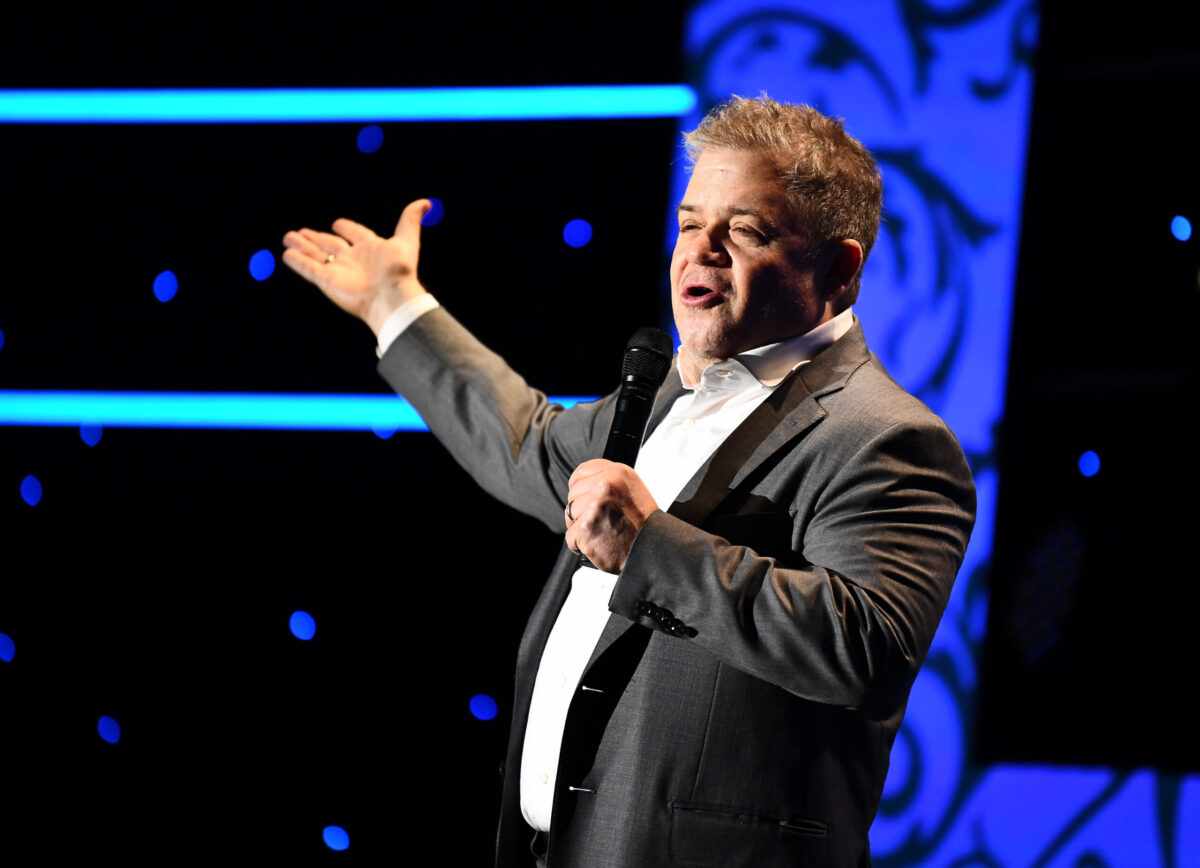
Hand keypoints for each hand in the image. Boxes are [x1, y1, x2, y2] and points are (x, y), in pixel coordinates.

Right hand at [282, 199, 431, 336]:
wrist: (391, 296)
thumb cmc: (400, 270)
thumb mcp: (407, 240)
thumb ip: (410, 219)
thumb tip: (427, 202)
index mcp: (371, 248)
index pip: (356, 235)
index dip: (347, 228)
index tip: (337, 223)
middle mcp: (353, 259)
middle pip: (330, 245)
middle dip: (316, 238)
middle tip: (301, 231)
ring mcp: (339, 271)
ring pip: (316, 255)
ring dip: (302, 246)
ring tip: (288, 236)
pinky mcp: (327, 281)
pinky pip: (308, 268)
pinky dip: (297, 261)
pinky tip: (286, 253)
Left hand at [564, 459, 657, 573]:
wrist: (650, 549)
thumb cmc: (642, 524)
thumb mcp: (631, 489)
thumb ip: (608, 481)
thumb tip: (583, 483)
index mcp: (617, 473)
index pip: (581, 472)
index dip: (580, 487)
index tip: (584, 497)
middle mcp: (605, 485)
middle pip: (573, 494)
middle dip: (581, 509)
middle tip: (601, 520)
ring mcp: (594, 506)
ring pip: (570, 514)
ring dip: (581, 526)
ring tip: (601, 531)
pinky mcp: (585, 527)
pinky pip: (570, 536)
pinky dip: (580, 544)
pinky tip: (597, 543)